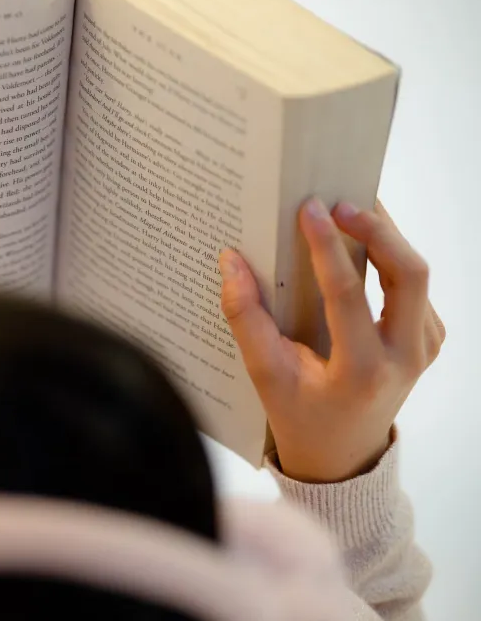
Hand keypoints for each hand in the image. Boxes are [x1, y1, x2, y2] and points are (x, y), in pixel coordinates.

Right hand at [219, 198, 444, 482]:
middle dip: (378, 230)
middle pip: (409, 275)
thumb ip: (245, 318)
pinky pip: (415, 289)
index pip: (348, 295)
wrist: (341, 455)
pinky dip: (391, 260)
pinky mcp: (427, 340)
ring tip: (350, 213)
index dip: (327, 247)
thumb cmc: (299, 416)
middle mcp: (404, 359)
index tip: (309, 209)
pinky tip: (363, 248)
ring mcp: (423, 349)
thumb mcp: (264, 374)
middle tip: (341, 204)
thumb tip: (232, 261)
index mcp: (361, 371)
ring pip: (417, 277)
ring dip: (387, 239)